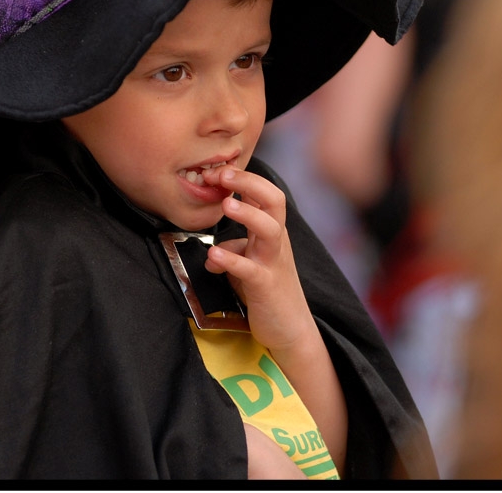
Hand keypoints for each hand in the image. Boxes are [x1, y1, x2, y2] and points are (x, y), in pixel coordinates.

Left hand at [201, 165, 347, 468]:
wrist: (290, 331)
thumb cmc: (267, 292)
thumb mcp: (248, 264)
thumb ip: (232, 250)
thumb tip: (211, 248)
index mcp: (273, 232)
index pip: (266, 193)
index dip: (244, 179)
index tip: (218, 170)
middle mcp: (277, 242)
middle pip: (274, 201)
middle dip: (249, 183)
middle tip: (223, 173)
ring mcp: (274, 263)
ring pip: (268, 229)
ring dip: (246, 214)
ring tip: (225, 205)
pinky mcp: (267, 287)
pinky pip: (250, 269)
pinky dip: (231, 260)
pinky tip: (213, 256)